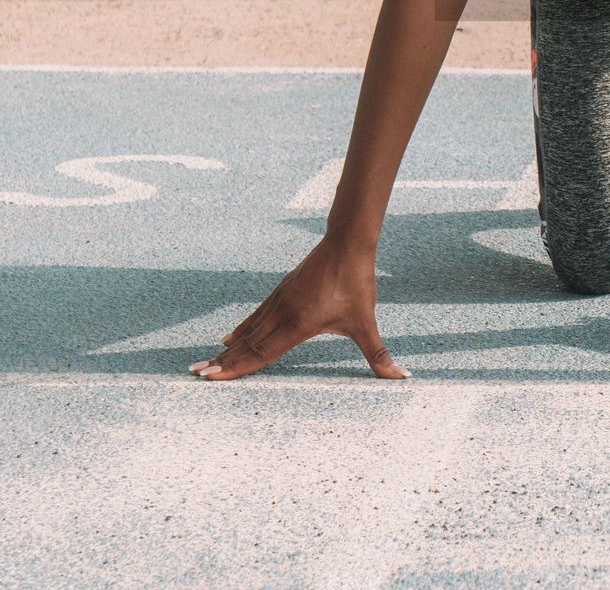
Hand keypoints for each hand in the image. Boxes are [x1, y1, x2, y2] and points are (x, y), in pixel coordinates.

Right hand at [189, 237, 408, 381]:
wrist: (347, 243)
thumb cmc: (356, 283)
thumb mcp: (366, 323)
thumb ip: (379, 355)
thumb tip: (403, 377)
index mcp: (298, 326)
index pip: (261, 353)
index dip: (236, 368)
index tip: (211, 378)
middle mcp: (282, 314)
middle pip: (247, 343)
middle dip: (222, 361)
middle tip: (195, 375)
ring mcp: (280, 300)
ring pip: (249, 329)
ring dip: (227, 347)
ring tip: (205, 360)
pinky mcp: (283, 289)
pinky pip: (257, 313)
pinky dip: (242, 326)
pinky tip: (231, 334)